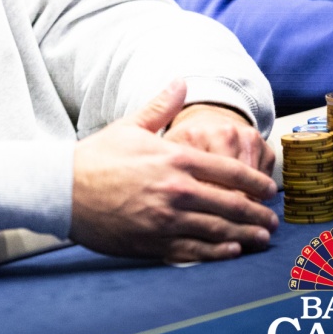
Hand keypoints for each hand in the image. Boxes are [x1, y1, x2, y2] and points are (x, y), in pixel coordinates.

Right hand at [69, 80, 278, 263]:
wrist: (61, 191)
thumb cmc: (95, 158)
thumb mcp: (129, 126)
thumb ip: (161, 106)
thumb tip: (182, 80)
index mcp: (175, 159)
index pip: (230, 171)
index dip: (256, 182)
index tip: (269, 188)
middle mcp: (176, 190)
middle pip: (232, 204)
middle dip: (257, 213)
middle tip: (271, 220)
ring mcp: (166, 219)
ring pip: (219, 231)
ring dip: (245, 236)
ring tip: (259, 238)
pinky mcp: (153, 242)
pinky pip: (195, 251)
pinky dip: (218, 253)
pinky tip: (231, 251)